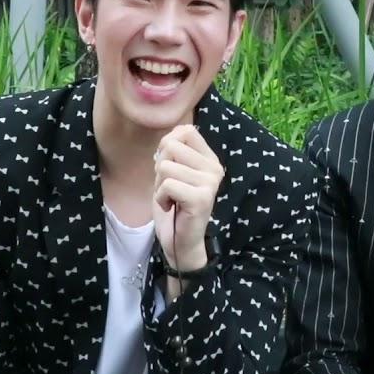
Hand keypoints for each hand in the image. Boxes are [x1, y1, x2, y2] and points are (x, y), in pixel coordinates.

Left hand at [152, 124, 222, 271]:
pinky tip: (170, 207)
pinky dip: (160, 198)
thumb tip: (172, 134)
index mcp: (210, 159)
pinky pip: (167, 185)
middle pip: (171, 146)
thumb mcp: (173, 172)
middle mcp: (214, 169)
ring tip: (171, 198)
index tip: (170, 168)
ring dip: (159, 185)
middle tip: (170, 188)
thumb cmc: (174, 206)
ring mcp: (210, 183)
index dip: (167, 146)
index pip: (186, 131)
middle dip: (160, 168)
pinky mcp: (201, 198)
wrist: (181, 242)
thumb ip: (174, 150)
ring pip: (166, 167)